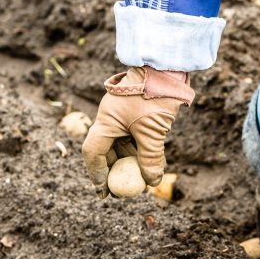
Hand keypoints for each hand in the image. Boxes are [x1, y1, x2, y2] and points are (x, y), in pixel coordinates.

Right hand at [81, 67, 193, 197]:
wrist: (167, 66)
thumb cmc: (155, 96)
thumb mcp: (153, 131)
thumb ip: (151, 158)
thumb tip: (151, 182)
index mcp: (105, 121)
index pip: (93, 152)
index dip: (97, 174)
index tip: (104, 192)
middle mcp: (110, 117)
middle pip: (106, 150)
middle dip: (112, 171)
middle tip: (121, 191)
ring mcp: (123, 114)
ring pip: (121, 144)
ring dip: (129, 162)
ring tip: (140, 180)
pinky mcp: (137, 112)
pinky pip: (133, 136)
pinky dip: (139, 150)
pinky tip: (150, 163)